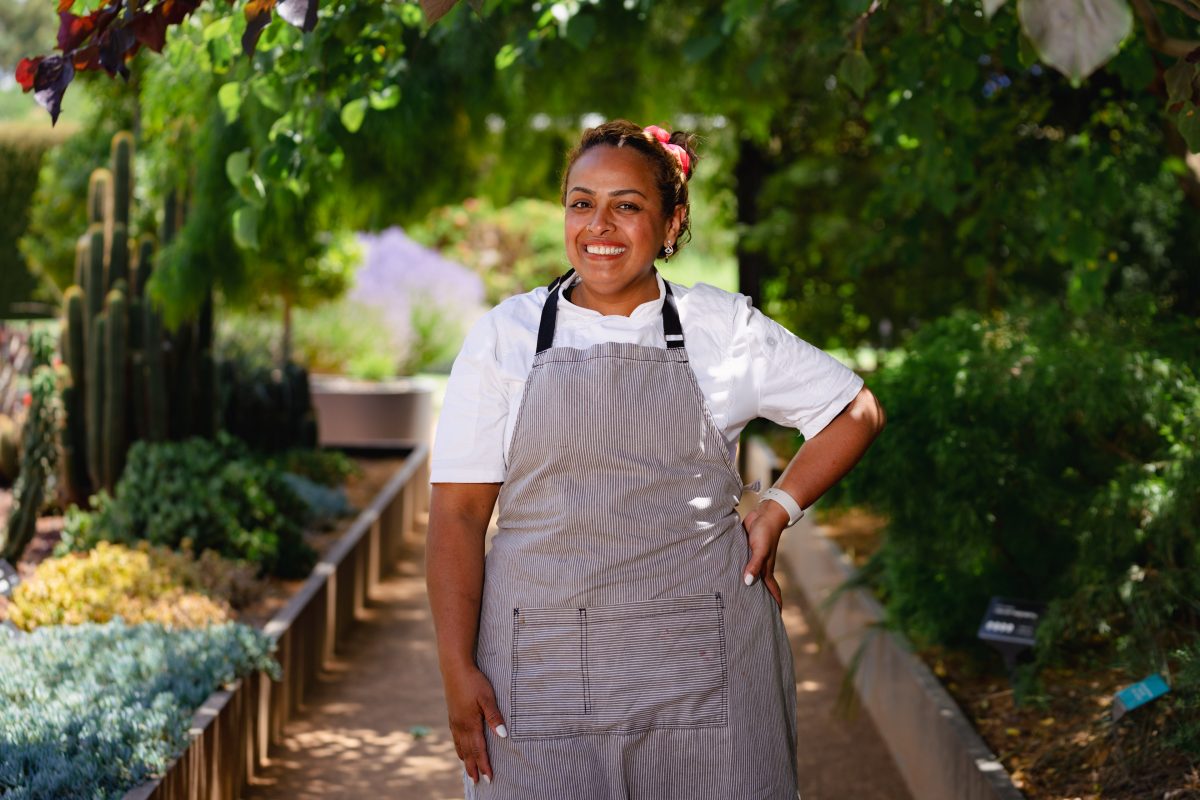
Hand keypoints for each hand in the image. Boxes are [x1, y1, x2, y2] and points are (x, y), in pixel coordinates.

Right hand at [443, 663, 506, 784]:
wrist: (455, 669)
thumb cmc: (474, 681)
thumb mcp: (487, 697)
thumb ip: (494, 717)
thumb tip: (503, 735)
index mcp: (471, 723)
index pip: (479, 749)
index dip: (484, 764)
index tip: (489, 777)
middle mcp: (461, 726)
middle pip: (468, 752)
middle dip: (474, 767)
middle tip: (478, 782)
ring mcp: (455, 721)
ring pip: (460, 746)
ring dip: (466, 760)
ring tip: (469, 771)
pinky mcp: (452, 715)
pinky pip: (455, 738)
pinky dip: (458, 748)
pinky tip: (460, 750)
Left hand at [741, 500, 789, 608]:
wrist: (766, 513)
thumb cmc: (765, 532)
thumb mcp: (759, 549)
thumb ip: (754, 565)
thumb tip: (748, 582)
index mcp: (766, 569)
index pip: (773, 591)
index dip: (776, 604)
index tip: (776, 618)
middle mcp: (761, 566)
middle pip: (760, 587)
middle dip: (760, 600)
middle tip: (755, 614)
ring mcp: (754, 559)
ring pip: (750, 576)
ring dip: (748, 586)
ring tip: (740, 598)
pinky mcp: (746, 550)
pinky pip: (742, 565)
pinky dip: (739, 571)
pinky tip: (730, 575)